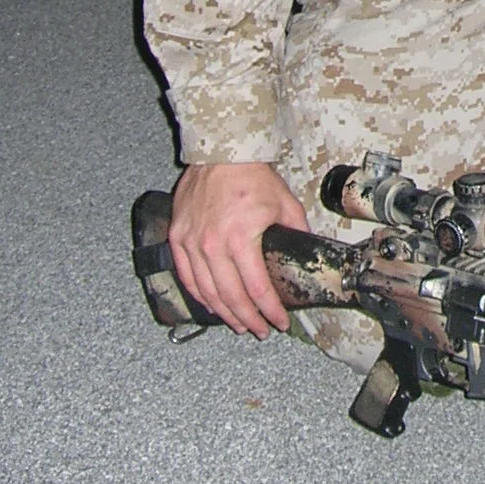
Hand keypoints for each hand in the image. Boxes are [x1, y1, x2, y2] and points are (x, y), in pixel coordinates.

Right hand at [169, 160, 308, 337]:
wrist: (220, 152)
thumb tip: (307, 251)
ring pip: (207, 293)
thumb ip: (297, 231)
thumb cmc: (252, 176)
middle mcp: (212, 246)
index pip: (257, 289)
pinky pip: (187, 277)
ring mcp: (191, 243)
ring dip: (225, 314)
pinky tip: (212, 305)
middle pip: (231, 297)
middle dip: (249, 320)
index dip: (269, 311)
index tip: (279, 323)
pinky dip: (200, 296)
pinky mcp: (177, 238)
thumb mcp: (285, 203)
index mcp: (241, 239)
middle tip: (260, 331)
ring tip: (239, 324)